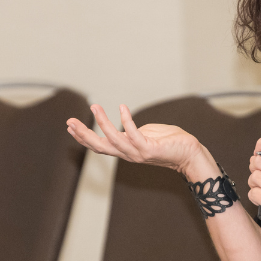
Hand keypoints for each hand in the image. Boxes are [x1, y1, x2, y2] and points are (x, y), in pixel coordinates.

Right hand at [66, 104, 210, 177]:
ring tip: (95, 106)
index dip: (83, 137)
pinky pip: (134, 134)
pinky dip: (126, 120)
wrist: (190, 153)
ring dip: (102, 122)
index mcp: (125, 151)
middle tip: (70, 121)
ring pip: (113, 139)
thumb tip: (124, 123)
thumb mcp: (146, 134)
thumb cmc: (170, 142)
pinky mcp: (149, 149)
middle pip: (100, 146)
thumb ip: (132, 130)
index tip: (70, 126)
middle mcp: (128, 154)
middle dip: (83, 134)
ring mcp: (138, 153)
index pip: (99, 146)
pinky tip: (122, 107)